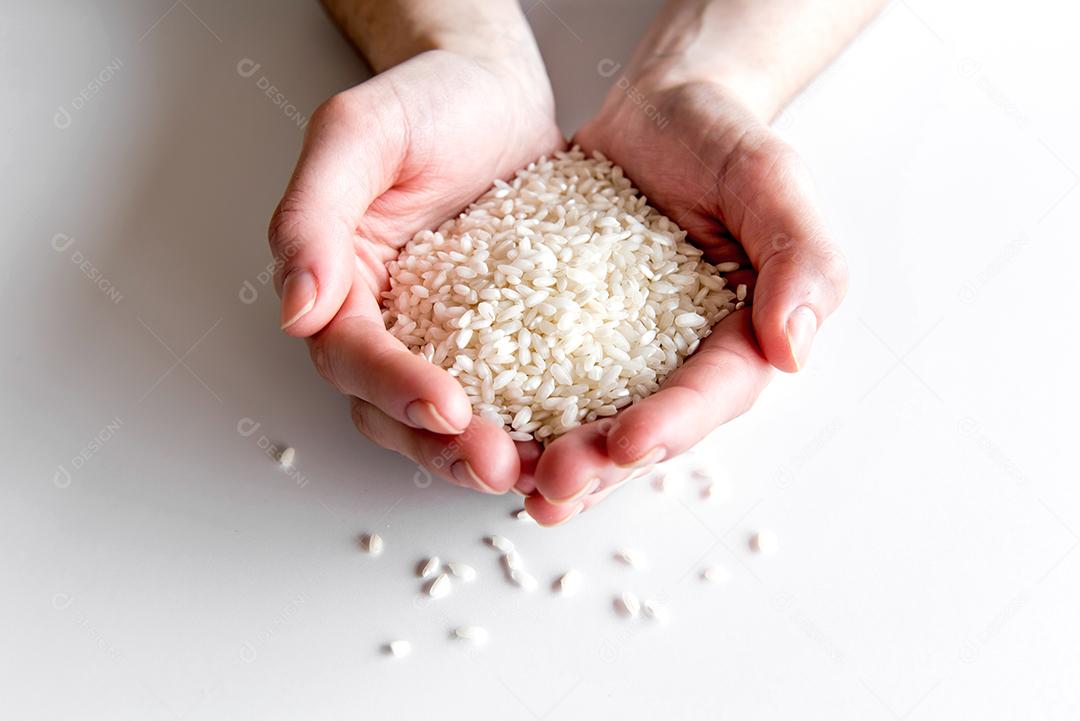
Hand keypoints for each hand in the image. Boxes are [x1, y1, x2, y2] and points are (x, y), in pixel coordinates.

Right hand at [268, 49, 561, 493]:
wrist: (496, 90)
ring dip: (482, 453)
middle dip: (441, 445)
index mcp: (339, 283)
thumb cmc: (427, 99)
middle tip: (497, 466)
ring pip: (444, 419)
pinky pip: (508, 392)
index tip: (447, 406)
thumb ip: (313, 216)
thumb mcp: (359, 134)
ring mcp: (441, 337)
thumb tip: (295, 311)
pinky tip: (569, 438)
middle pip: (392, 408)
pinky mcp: (498, 338)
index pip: (352, 354)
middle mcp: (384, 322)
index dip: (393, 387)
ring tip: (537, 472)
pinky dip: (531, 423)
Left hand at [522, 79, 847, 524]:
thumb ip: (799, 256)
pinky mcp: (570, 337)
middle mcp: (681, 361)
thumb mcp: (770, 179)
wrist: (657, 117)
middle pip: (647, 426)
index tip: (631, 442)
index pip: (713, 392)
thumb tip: (794, 349)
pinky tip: (480, 431)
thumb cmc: (721, 141)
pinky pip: (541, 379)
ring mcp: (622, 356)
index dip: (675, 423)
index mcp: (741, 336)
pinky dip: (517, 410)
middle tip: (554, 483)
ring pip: (592, 421)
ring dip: (556, 458)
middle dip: (603, 462)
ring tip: (514, 483)